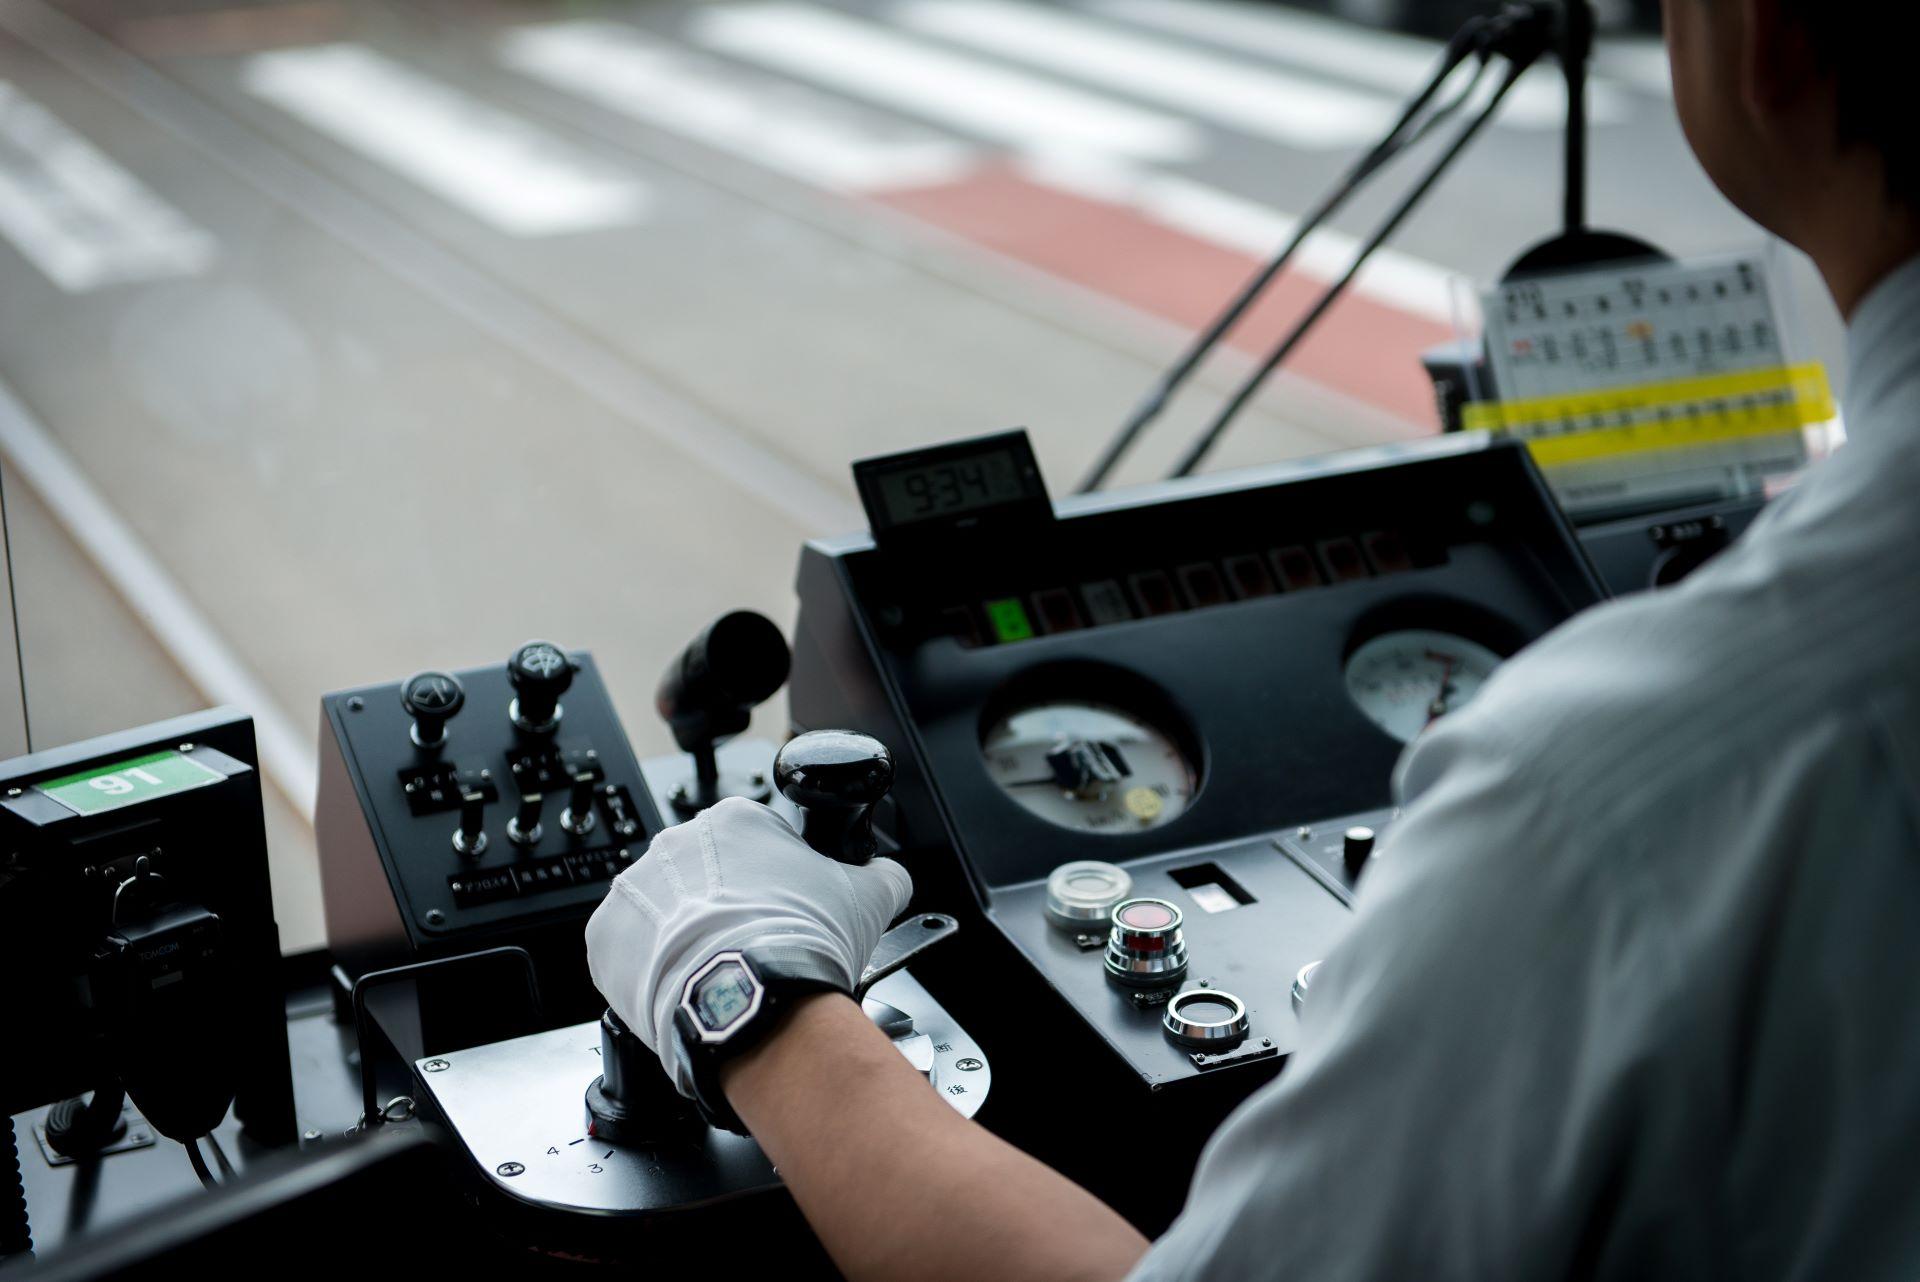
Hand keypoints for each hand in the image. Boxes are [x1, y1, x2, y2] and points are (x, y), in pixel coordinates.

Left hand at [585, 795, 912, 1093]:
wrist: (753, 1005)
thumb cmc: (800, 947)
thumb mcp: (869, 897)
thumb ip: (883, 874)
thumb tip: (892, 876)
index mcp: (736, 820)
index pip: (756, 837)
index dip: (776, 877)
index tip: (784, 907)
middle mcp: (677, 843)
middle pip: (708, 872)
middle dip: (730, 904)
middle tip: (757, 941)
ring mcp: (636, 889)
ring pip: (667, 908)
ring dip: (690, 932)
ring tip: (724, 968)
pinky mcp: (608, 938)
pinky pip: (631, 947)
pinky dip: (654, 966)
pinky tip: (690, 983)